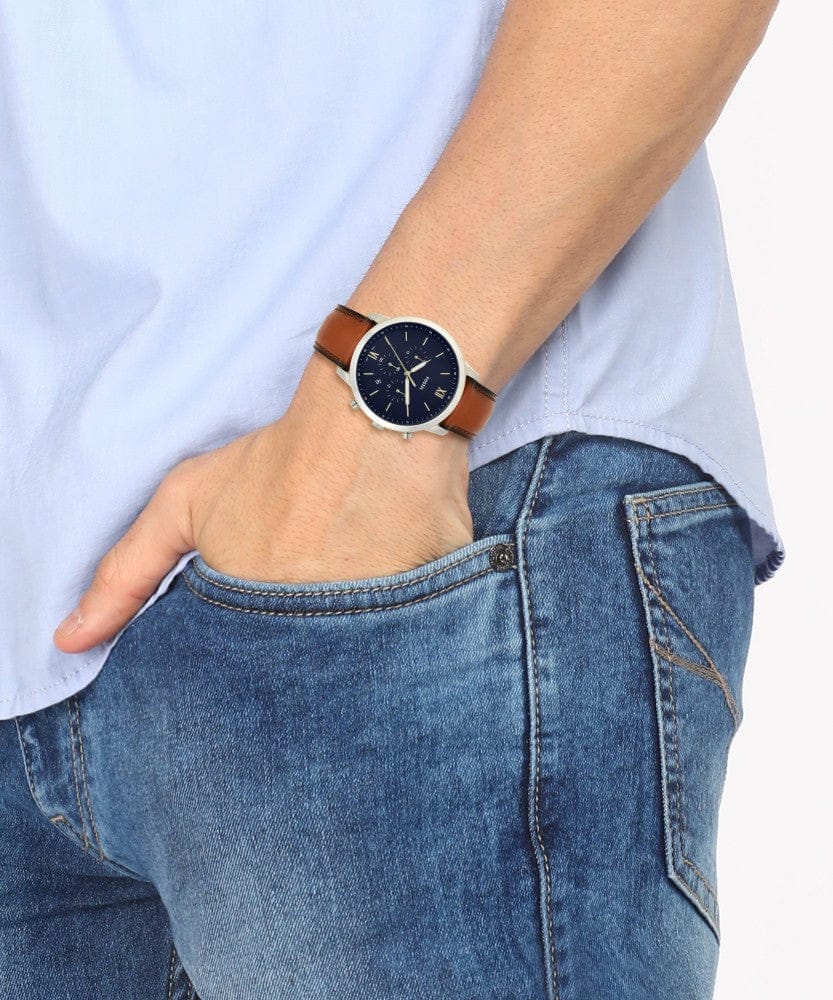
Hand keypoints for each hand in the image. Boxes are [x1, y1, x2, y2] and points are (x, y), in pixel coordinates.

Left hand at [52, 351, 473, 651]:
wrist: (374, 416)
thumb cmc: (278, 459)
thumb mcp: (185, 504)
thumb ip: (126, 575)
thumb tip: (68, 641)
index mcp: (252, 626)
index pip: (241, 679)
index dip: (250, 654)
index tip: (265, 620)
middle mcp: (312, 643)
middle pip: (300, 680)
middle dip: (300, 655)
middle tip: (312, 592)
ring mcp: (375, 634)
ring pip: (356, 670)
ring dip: (353, 649)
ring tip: (355, 587)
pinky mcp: (429, 620)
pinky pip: (413, 650)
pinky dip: (406, 635)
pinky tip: (399, 595)